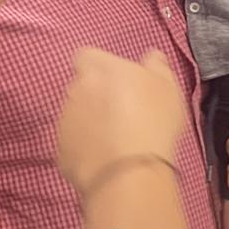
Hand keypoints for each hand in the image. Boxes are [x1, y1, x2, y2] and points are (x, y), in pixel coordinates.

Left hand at [57, 49, 184, 194]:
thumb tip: (151, 56)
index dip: (100, 67)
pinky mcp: (61, 151)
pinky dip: (85, 148)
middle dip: (96, 96)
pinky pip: (73, 144)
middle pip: (81, 87)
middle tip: (123, 112)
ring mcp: (64, 122)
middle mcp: (74, 91)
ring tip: (116, 140)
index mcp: (97, 69)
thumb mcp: (167, 87)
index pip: (86, 56)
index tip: (117, 81)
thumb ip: (156, 65)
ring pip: (75, 116)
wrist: (130, 172)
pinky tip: (106, 159)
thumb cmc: (152, 121)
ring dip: (89, 122)